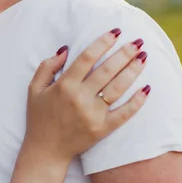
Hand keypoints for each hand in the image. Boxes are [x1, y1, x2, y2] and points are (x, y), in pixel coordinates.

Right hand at [24, 29, 149, 163]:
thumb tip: (66, 49)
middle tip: (138, 41)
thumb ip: (47, 66)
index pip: (87, 58)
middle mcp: (80, 98)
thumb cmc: (39, 117)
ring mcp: (93, 114)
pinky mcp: (102, 129)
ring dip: (133, 71)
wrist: (46, 151)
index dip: (103, 42)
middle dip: (125, 53)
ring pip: (118, 88)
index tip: (116, 32)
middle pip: (107, 70)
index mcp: (64, 85)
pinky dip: (137, 102)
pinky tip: (147, 88)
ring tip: (144, 57)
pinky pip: (124, 114)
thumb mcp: (34, 89)